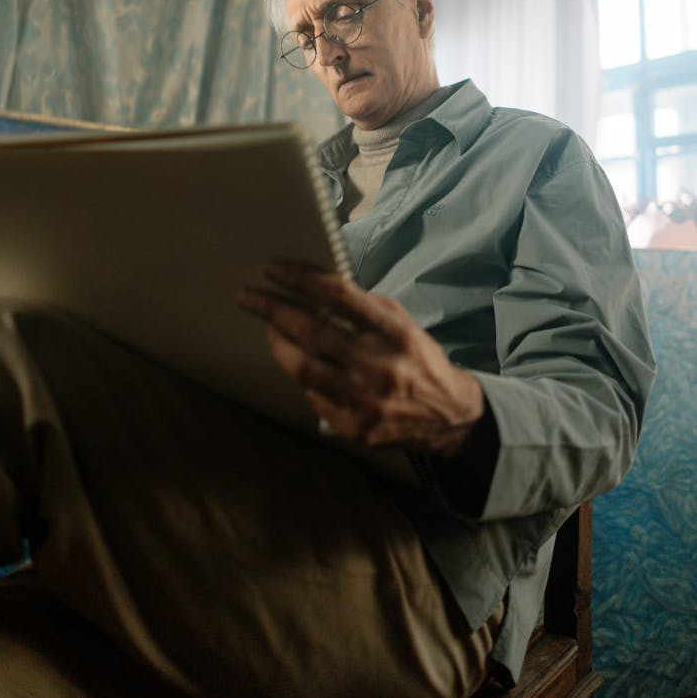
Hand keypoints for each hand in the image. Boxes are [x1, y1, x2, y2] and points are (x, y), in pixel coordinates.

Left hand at [236, 261, 484, 455]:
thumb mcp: (402, 324)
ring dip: (278, 344)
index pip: (337, 295)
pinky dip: (305, 380)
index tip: (272, 269)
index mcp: (392, 331)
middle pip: (311, 330)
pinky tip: (302, 366)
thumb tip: (317, 289)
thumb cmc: (418, 359)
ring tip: (269, 329)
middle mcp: (377, 364)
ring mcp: (364, 400)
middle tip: (247, 296)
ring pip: (303, 368)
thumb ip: (365, 308)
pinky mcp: (355, 428)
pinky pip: (314, 399)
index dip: (300, 279)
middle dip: (272, 309)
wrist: (450, 416)